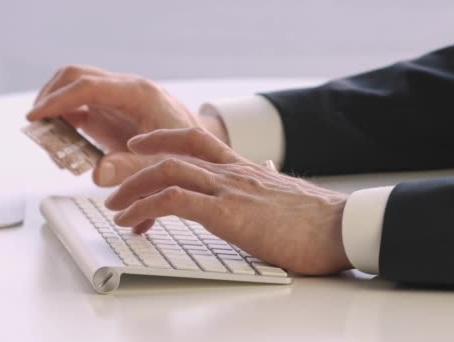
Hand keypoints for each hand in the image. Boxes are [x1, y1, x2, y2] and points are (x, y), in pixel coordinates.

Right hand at [26, 65, 227, 185]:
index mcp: (139, 94)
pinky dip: (64, 122)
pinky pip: (79, 107)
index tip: (35, 116)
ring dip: (54, 109)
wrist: (202, 148)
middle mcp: (125, 89)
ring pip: (74, 89)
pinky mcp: (111, 111)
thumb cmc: (187, 152)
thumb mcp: (161, 163)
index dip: (57, 100)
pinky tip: (63, 147)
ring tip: (47, 141)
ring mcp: (117, 98)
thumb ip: (130, 169)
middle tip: (36, 127)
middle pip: (75, 77)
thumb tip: (96, 174)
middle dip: (50, 98)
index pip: (88, 86)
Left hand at [104, 128, 352, 274]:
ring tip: (115, 209)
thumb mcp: (279, 196)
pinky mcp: (229, 213)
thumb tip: (260, 179)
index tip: (138, 145)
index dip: (161, 137)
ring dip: (133, 189)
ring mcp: (229, 189)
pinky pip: (178, 201)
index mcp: (241, 168)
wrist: (341, 227)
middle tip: (112, 188)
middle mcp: (231, 172)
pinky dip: (149, 207)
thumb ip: (262, 186)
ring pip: (167, 173)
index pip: (195, 138)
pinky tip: (136, 221)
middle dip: (134, 170)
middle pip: (171, 155)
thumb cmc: (314, 218)